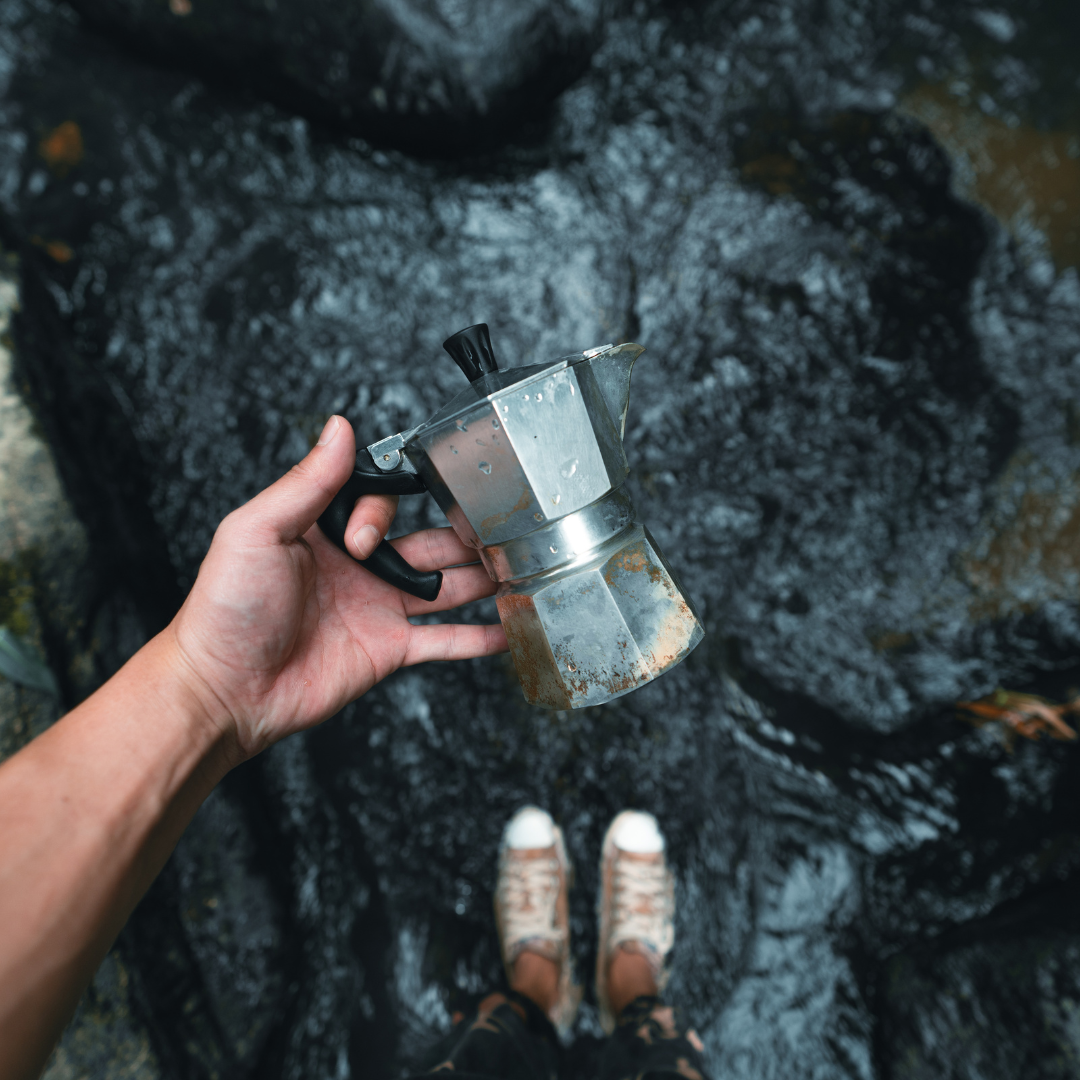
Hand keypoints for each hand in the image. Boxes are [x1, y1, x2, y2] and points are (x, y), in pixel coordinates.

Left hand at [167, 415, 506, 759]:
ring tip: (517, 566)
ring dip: (480, 578)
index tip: (362, 543)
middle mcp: (359, 568)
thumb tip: (337, 429)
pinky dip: (478, 639)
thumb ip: (307, 482)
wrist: (225, 690)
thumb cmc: (226, 610)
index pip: (380, 504)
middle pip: (428, 541)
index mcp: (326, 532)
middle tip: (499, 525)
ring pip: (445, 587)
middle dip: (463, 534)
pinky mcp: (388, 650)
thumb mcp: (257, 531)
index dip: (380, 516)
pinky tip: (508, 630)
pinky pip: (442, 642)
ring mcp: (377, 609)